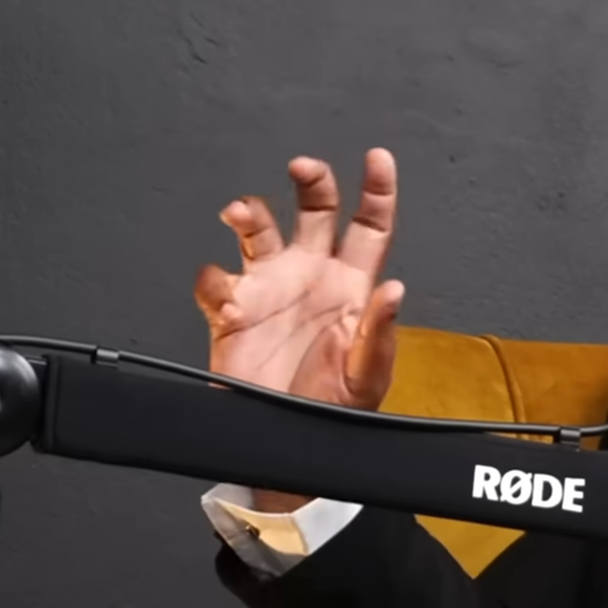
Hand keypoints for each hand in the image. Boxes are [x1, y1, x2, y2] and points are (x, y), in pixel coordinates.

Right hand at [194, 148, 404, 511]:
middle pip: (314, 211)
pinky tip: (224, 293)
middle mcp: (311, 279)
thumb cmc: (333, 415)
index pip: (369, 227)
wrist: (287, 447)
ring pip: (258, 231)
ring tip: (241, 215)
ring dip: (248, 214)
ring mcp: (271, 291)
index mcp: (351, 288)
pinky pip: (215, 281)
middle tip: (303, 169)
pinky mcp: (233, 312)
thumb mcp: (367, 379)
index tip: (377, 159)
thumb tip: (394, 292)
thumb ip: (380, 334)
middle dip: (311, 182)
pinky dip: (213, 280)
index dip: (375, 191)